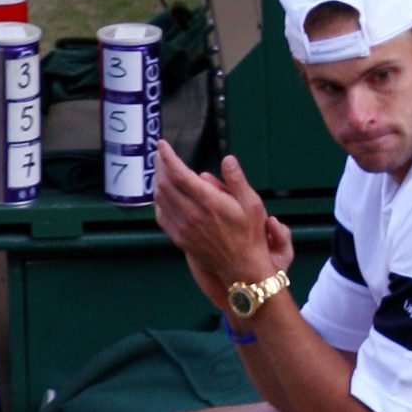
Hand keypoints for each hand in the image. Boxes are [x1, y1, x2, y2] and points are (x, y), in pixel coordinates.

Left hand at [153, 142, 283, 293]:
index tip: (161, 144)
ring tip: (162, 172)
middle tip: (161, 155)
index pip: (179, 174)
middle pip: (165, 183)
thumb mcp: (252, 204)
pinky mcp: (179, 238)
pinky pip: (161, 215)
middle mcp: (192, 214)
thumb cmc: (250, 234)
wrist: (242, 267)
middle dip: (160, 165)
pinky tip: (164, 196)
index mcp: (209, 202)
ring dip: (158, 181)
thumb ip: (237, 180)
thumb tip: (227, 159)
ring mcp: (183, 227)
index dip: (167, 157)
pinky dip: (159, 201)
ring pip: (160, 198)